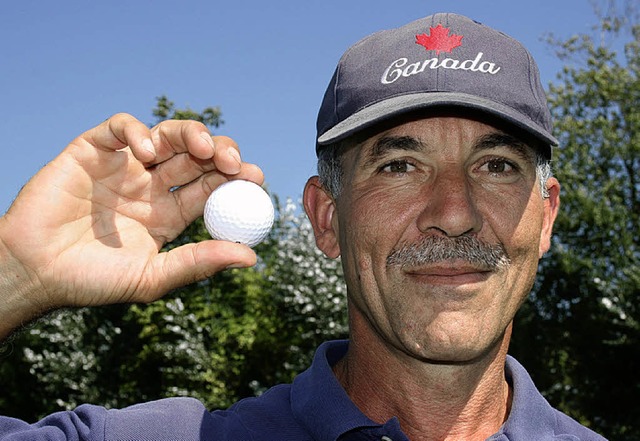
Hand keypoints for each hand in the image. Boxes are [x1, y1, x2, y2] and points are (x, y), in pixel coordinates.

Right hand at [0, 113, 261, 336]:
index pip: (210, 187)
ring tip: (204, 148)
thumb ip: (199, 263)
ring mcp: (125, 167)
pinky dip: (137, 131)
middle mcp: (152, 186)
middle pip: (196, 157)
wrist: (35, 273)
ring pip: (167, 135)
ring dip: (191, 135)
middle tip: (236, 163)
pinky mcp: (92, 151)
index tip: (256, 178)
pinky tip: (148, 152)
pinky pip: (120, 128)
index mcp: (170, 213)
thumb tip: (251, 256)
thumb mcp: (153, 277)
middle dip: (221, 153)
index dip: (234, 180)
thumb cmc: (91, 281)